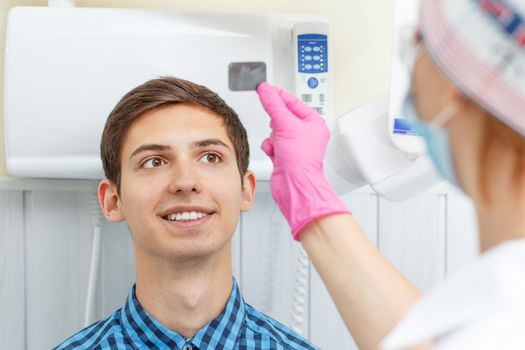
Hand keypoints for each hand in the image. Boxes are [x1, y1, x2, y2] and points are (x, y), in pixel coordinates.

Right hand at [256, 82, 348, 239]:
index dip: (278, 95)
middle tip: (278, 127)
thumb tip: (266, 90)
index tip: (265, 88)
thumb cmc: (300, 160)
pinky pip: (272, 143)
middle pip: (283, 117)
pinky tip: (275, 153)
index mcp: (314, 123)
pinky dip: (270, 147)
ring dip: (273, 137)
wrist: (294, 185)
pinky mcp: (285, 155)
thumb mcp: (285, 124)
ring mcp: (295, 145)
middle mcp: (306, 134)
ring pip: (275, 130)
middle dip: (277, 122)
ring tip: (279, 144)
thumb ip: (273, 105)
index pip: (293, 102)